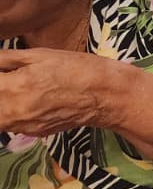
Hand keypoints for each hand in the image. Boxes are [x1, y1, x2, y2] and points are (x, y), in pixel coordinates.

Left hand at [0, 49, 123, 135]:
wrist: (106, 95)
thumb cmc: (75, 68)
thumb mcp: (39, 55)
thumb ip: (5, 59)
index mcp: (13, 87)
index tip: (3, 74)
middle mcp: (13, 112)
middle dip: (0, 91)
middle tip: (8, 82)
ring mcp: (22, 127)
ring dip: (2, 104)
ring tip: (13, 90)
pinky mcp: (32, 133)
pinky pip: (10, 124)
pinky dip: (11, 113)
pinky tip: (26, 101)